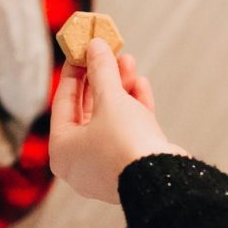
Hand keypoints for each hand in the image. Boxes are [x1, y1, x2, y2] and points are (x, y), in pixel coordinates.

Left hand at [49, 38, 187, 202]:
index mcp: (62, 150)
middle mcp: (80, 162)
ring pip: (110, 119)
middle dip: (101, 79)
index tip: (81, 51)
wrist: (165, 182)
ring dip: (119, 89)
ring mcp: (106, 167)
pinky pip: (128, 133)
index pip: (63, 103)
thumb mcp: (110, 99)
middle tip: (107, 53)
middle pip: (87, 110)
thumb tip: (95, 46)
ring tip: (128, 60)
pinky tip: (141, 83)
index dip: (73, 73)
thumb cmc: (125, 144)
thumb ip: (101, 70)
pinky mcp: (131, 167)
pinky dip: (134, 108)